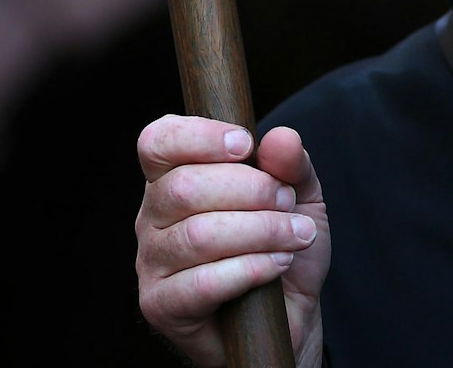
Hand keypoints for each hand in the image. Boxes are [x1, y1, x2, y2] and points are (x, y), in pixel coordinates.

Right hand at [136, 115, 329, 367]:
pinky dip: (251, 269)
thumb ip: (292, 163)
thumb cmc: (282, 245)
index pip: (158, 142)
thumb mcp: (300, 194)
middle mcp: (152, 216)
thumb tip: (280, 138)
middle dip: (250, 190)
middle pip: (185, 186)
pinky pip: (202, 282)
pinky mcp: (160, 305)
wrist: (289, 315)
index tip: (246, 144)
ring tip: (295, 235)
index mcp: (173, 177)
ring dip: (261, 230)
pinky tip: (278, 264)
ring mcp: (151, 262)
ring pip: (198, 234)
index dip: (198, 137)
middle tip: (288, 201)